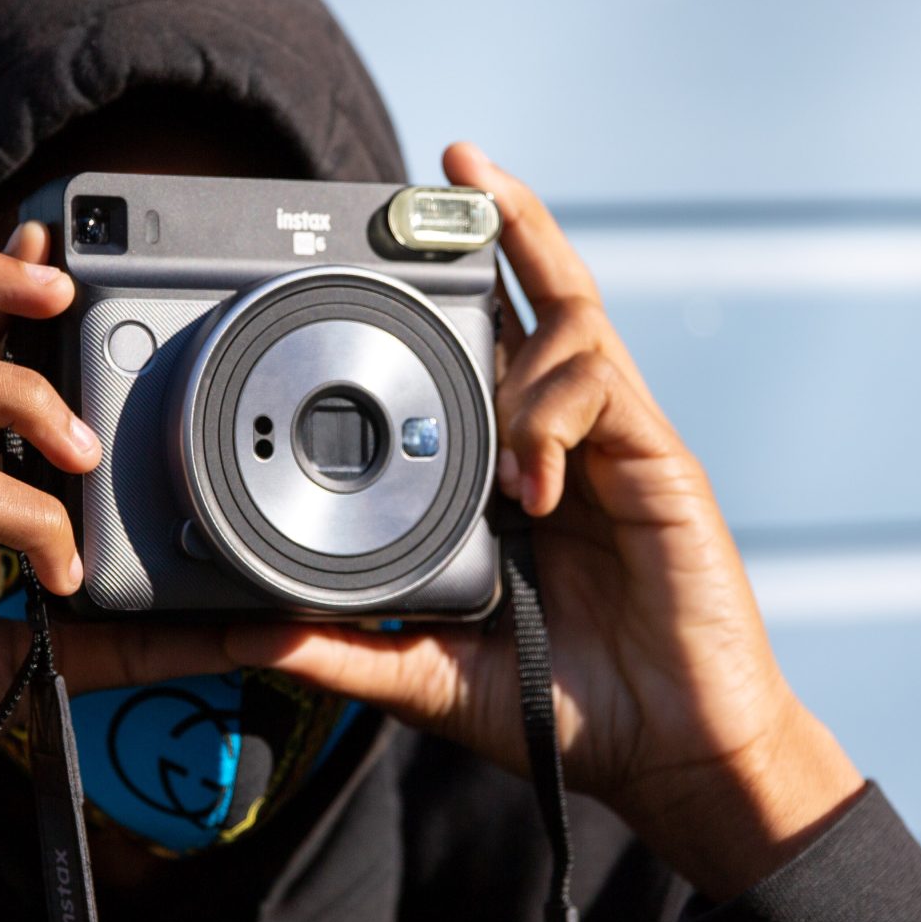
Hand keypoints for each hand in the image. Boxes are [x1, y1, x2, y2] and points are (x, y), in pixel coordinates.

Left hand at [229, 145, 861, 897]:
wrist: (673, 754)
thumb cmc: (566, 709)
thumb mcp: (432, 677)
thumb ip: (345, 651)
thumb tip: (247, 637)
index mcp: (507, 473)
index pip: (474, 353)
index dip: (442, 283)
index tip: (383, 229)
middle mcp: (559, 439)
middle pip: (535, 296)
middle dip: (503, 221)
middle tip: (456, 166)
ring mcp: (612, 442)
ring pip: (574, 319)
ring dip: (522, 334)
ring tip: (487, 426)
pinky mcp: (660, 459)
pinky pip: (602, 384)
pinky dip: (552, 415)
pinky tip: (531, 485)